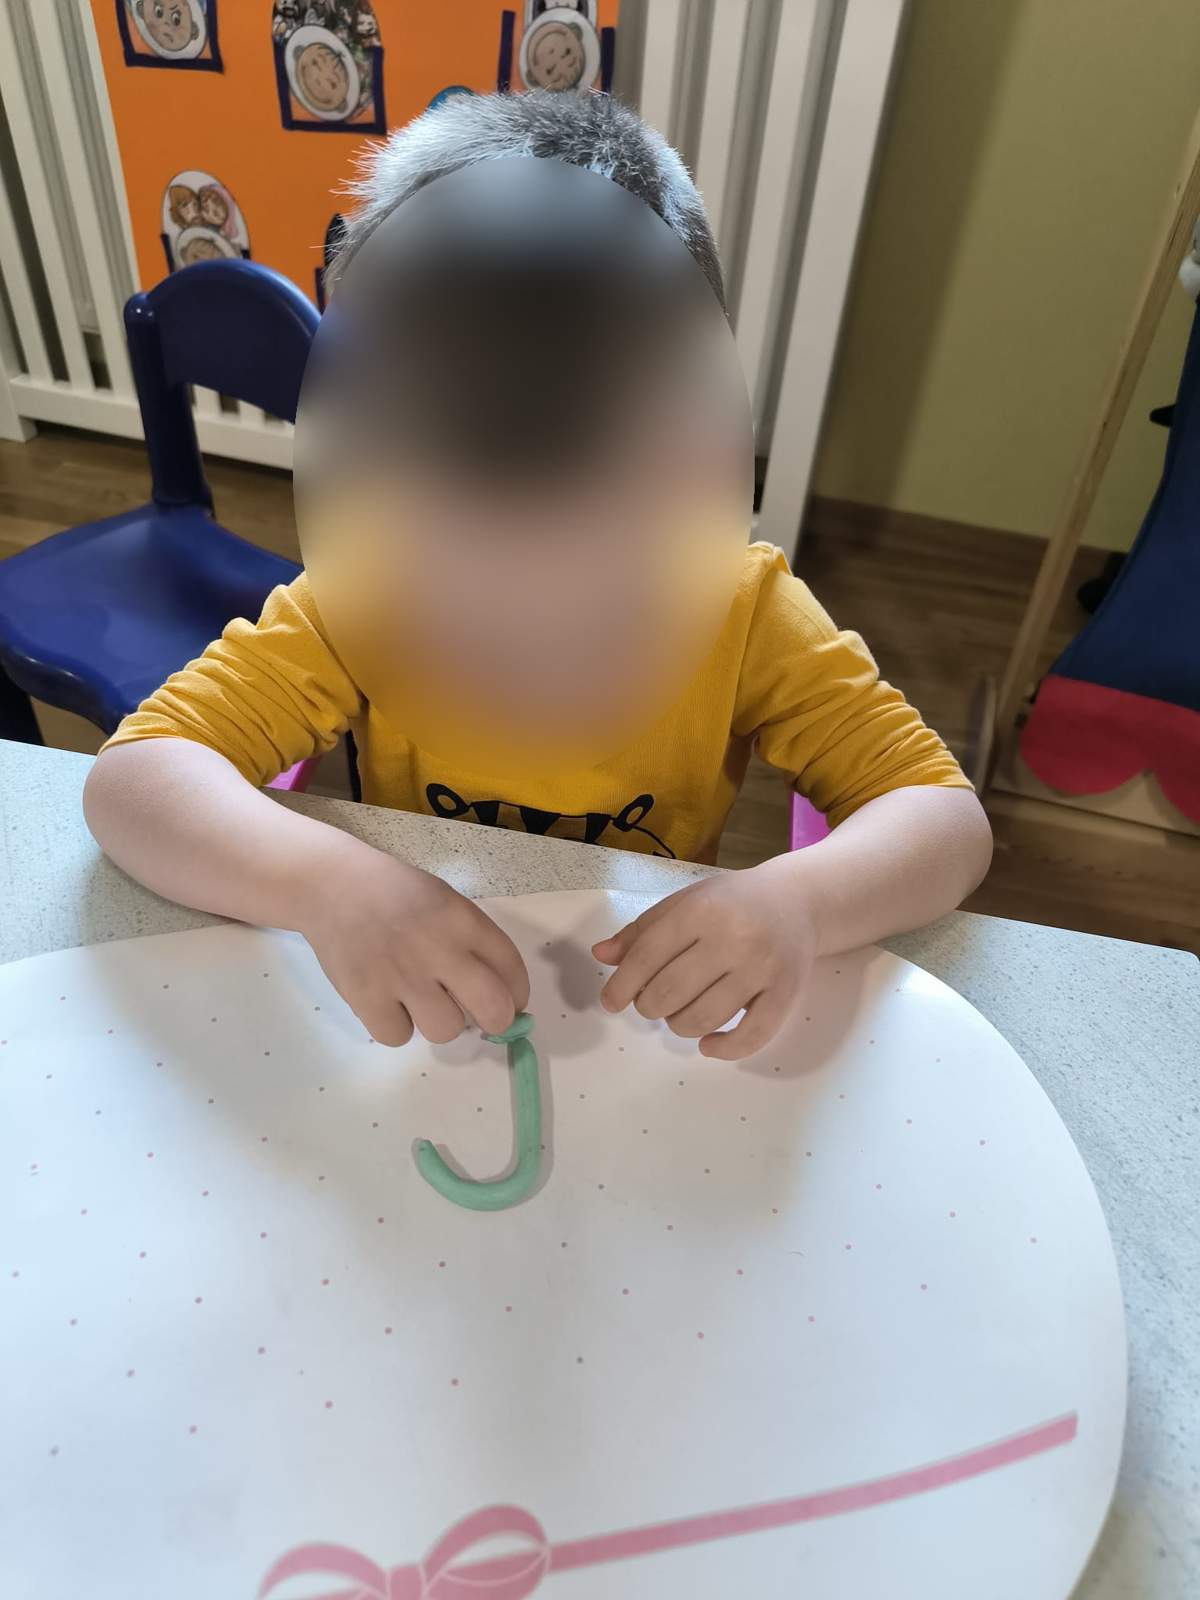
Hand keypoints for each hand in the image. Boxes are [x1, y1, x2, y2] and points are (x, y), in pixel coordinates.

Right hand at [297, 843, 528, 1046]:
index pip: (511, 968)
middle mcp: (438, 948)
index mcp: (462, 920)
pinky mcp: (366, 996)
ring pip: (446, 1030)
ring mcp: (401, 975)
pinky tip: (387, 1002)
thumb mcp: (444, 901)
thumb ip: (471, 942)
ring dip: (438, 1022)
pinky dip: (395, 1026)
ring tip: (419, 1000)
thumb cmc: (395, 894)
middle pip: (492, 1008)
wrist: (332, 884)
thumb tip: (499, 996)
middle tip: (480, 1018)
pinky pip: (398, 1036)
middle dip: (495, 1021)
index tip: (511, 1003)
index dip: (517, 995)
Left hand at [592, 860, 815, 1059]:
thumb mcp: (684, 903)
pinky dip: (724, 1050)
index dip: (622, 985)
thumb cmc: (732, 902)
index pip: (648, 955)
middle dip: (649, 1006)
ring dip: (679, 1026)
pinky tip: (707, 1044)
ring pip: (704, 1018)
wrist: (796, 901)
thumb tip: (602, 956)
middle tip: (651, 1003)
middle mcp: (733, 937)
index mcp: (701, 910)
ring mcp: (762, 967)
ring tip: (678, 1014)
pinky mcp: (786, 993)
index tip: (610, 1002)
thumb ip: (642, 931)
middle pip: (671, 991)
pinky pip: (751, 1036)